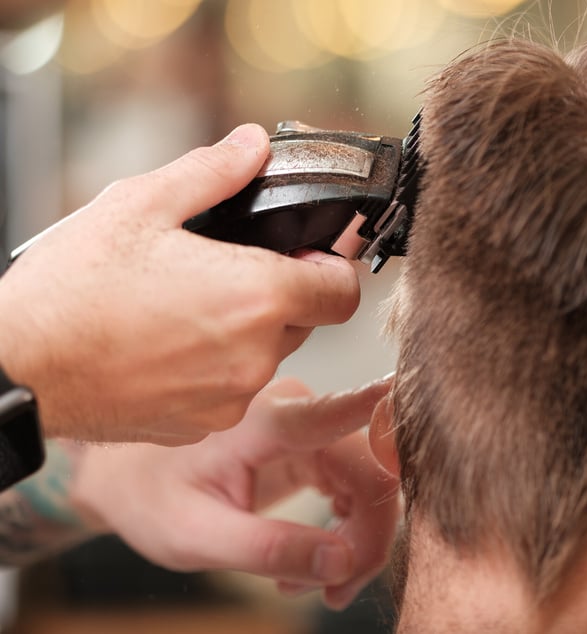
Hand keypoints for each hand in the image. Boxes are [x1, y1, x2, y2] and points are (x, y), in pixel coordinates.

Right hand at [0, 125, 359, 443]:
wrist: (17, 368)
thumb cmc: (72, 290)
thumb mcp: (140, 205)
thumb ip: (211, 173)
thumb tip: (254, 145)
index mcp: (257, 296)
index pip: (344, 290)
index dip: (331, 267)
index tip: (303, 256)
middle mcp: (256, 355)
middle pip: (307, 321)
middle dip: (282, 294)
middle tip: (227, 272)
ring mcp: (230, 398)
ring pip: (268, 356)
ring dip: (247, 332)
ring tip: (187, 306)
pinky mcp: (202, 426)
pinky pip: (231, 391)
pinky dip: (216, 369)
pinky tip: (169, 345)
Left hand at [70, 376, 399, 608]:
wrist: (124, 475)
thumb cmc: (150, 496)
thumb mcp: (197, 536)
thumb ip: (271, 547)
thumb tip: (343, 563)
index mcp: (267, 421)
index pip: (345, 412)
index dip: (393, 421)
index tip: (438, 425)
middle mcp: (297, 409)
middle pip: (371, 467)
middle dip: (369, 536)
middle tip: (338, 593)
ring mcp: (307, 424)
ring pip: (371, 480)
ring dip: (360, 539)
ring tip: (322, 588)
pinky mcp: (310, 443)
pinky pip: (354, 484)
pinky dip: (346, 530)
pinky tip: (313, 563)